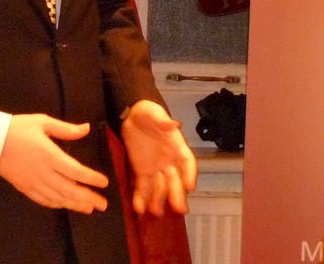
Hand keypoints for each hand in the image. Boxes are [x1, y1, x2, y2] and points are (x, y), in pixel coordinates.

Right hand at [0, 113, 109, 213]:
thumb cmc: (18, 128)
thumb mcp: (42, 122)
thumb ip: (66, 129)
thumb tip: (86, 128)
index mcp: (50, 155)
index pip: (76, 171)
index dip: (91, 179)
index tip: (104, 183)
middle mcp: (44, 173)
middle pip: (70, 190)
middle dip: (88, 198)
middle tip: (103, 205)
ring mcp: (34, 183)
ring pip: (58, 198)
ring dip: (75, 204)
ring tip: (90, 209)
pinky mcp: (25, 188)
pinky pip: (44, 200)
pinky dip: (57, 204)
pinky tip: (65, 205)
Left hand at [121, 100, 196, 215]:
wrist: (132, 115)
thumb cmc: (148, 113)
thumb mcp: (154, 113)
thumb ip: (163, 120)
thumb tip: (174, 124)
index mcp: (177, 145)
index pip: (187, 161)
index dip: (190, 173)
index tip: (190, 186)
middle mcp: (169, 160)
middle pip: (176, 179)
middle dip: (177, 194)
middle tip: (180, 209)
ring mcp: (155, 167)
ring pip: (159, 187)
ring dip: (159, 200)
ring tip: (156, 211)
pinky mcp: (141, 171)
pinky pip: (142, 186)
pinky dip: (141, 197)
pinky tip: (139, 208)